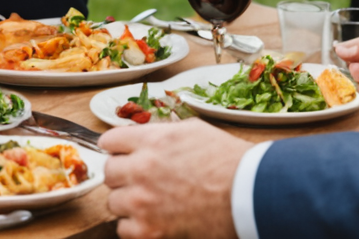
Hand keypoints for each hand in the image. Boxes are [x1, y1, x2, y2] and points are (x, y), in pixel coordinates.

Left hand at [102, 119, 248, 238]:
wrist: (249, 193)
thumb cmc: (228, 161)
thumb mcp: (193, 131)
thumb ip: (160, 134)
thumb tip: (144, 138)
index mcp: (150, 141)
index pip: (109, 141)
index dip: (117, 148)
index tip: (121, 154)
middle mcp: (141, 168)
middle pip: (109, 172)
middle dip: (123, 176)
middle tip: (141, 181)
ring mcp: (143, 201)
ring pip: (113, 202)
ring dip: (129, 202)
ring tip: (151, 202)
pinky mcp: (150, 229)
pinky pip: (124, 230)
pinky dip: (136, 228)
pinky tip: (153, 220)